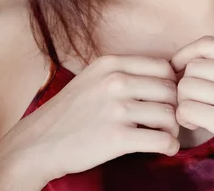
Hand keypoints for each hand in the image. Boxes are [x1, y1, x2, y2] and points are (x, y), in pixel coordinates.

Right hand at [0, 55, 179, 184]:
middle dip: (175, 106)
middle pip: (169, 89)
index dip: (172, 83)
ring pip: (169, 114)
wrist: (38, 143)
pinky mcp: (117, 138)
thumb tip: (163, 74)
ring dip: (174, 128)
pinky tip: (166, 148)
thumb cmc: (70, 111)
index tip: (168, 98)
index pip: (163, 67)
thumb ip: (124, 71)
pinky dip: (170, 146)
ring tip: (167, 135)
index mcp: (112, 63)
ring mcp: (116, 109)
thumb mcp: (94, 77)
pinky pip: (161, 139)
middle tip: (170, 119)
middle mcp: (116, 81)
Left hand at [170, 36, 213, 189]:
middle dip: (185, 84)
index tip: (178, 69)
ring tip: (196, 115)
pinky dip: (184, 118)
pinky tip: (196, 126)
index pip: (208, 43)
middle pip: (193, 66)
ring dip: (183, 103)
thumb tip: (186, 58)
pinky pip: (187, 109)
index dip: (186, 54)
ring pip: (186, 87)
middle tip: (194, 102)